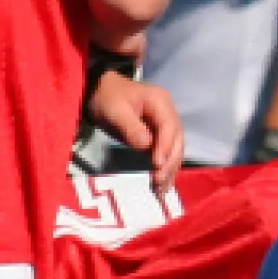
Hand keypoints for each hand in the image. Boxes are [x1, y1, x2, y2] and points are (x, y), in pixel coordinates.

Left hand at [87, 70, 186, 195]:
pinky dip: (165, 168)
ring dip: (170, 169)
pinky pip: (167, 152)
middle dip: (169, 163)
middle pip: (177, 141)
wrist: (101, 89)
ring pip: (175, 149)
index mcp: (161, 102)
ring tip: (161, 189)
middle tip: (158, 182)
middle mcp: (169, 113)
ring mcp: (166, 124)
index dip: (165, 147)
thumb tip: (146, 146)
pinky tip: (161, 183)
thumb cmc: (107, 97)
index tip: (157, 165)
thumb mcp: (115, 110)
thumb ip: (131, 128)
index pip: (169, 127)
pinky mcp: (160, 134)